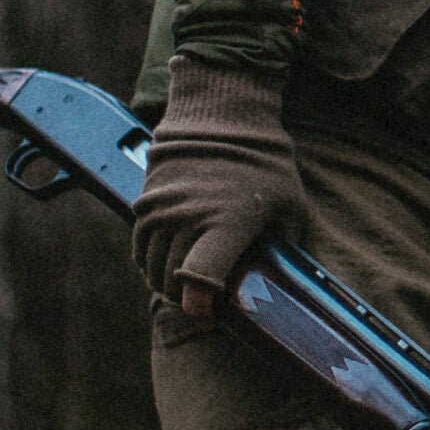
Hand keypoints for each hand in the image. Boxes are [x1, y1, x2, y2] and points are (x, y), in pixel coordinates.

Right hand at [130, 57, 307, 319]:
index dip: (200, 308)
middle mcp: (186, 219)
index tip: (208, 314)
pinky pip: (140, 245)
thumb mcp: (290, 205)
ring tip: (185, 284)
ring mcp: (162, 210)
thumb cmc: (265, 163)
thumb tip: (285, 279)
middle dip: (186, 299)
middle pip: (172, 281)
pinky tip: (167, 263)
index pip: (198, 282)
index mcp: (225, 224)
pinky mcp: (145, 201)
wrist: (224, 115)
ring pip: (151, 266)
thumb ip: (285, 246)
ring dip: (165, 281)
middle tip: (204, 302)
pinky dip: (150, 260)